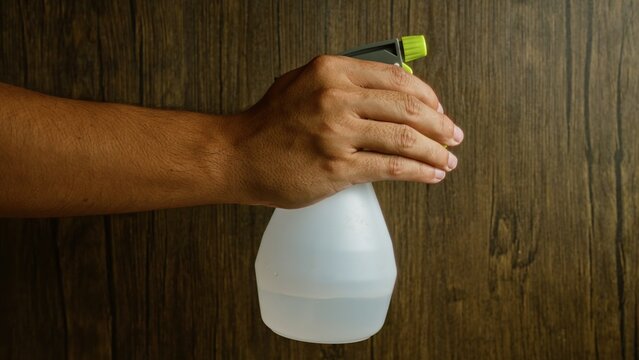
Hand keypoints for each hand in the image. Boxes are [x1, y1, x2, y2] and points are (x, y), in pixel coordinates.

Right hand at [229, 55, 463, 207]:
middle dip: (440, 125)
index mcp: (331, 71)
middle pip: (408, 108)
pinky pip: (391, 167)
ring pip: (405, 139)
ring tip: (448, 159)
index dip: (427, 96)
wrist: (237, 156)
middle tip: (453, 135)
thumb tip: (390, 89)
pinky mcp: (337, 168)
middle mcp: (336, 98)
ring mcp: (337, 133)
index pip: (396, 79)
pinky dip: (419, 172)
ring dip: (436, 151)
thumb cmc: (269, 124)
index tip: (439, 109)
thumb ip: (342, 81)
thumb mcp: (302, 83)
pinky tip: (431, 174)